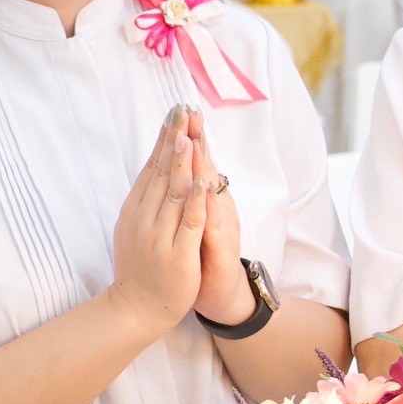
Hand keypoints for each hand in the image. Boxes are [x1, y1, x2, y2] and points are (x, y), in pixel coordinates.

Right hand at [105, 107, 208, 336]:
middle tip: (182, 110)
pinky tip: (200, 182)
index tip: (175, 112)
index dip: (165, 138)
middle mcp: (144, 217)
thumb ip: (146, 197)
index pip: (153, 166)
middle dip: (173, 139)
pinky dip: (194, 202)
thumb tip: (155, 164)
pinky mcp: (177, 254)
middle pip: (162, 171)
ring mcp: (159, 235)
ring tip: (188, 135)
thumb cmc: (139, 265)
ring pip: (173, 192)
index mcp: (136, 207)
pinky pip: (187, 223)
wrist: (135, 308)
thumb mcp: (136, 224)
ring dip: (182, 162)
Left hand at [186, 111, 252, 323]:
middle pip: (206, 169)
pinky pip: (213, 222)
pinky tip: (205, 188)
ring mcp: (221, 225)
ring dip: (203, 165)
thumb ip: (189, 194)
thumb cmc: (203, 255)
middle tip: (191, 112)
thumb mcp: (192, 221)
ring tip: (195, 138)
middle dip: (197, 140)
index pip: (195, 163)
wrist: (220, 294)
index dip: (189, 137)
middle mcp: (216, 207)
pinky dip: (208, 205)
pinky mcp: (223, 246)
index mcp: (206, 201)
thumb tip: (179, 163)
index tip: (180, 109)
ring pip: (211, 191)